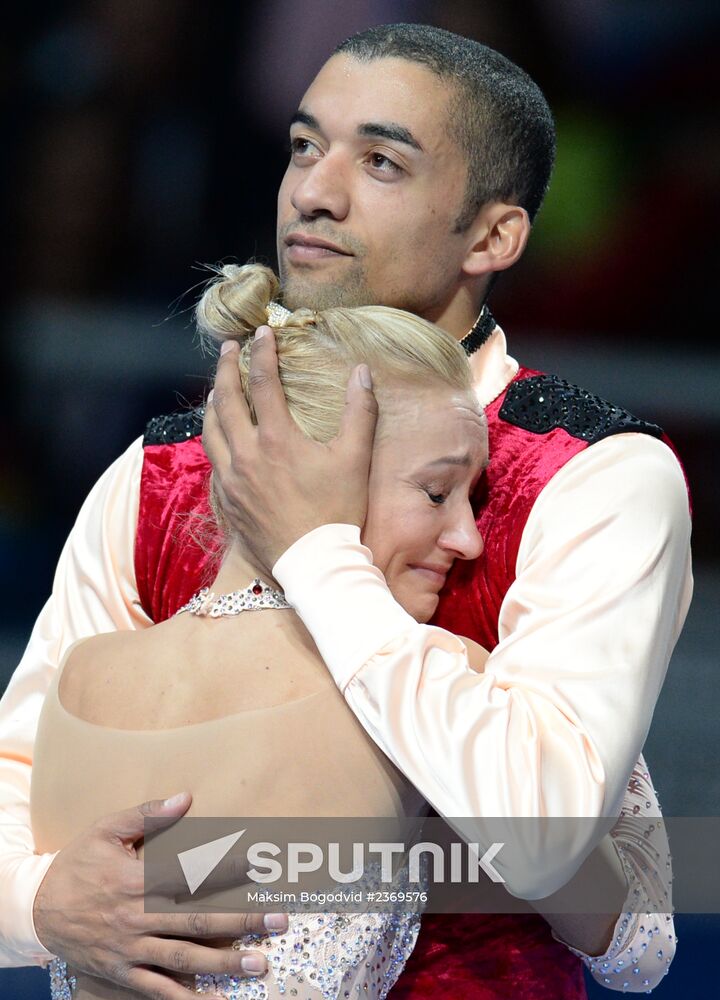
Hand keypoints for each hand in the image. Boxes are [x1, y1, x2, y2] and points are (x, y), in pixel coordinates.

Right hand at [33, 792, 287, 998]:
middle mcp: (138, 917)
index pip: (191, 874)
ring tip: (259, 965)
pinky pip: (156, 990)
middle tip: (279, 923)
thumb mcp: (105, 830)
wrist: (35, 910)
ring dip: (224, 963)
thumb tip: (185, 797)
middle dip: (242, 923)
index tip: (259, 867)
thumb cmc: (76, 864)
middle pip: (198, 921)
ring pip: (184, 959)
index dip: (227, 870)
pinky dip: (185, 998)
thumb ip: (146, 815)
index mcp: (137, 879)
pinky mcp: (121, 973)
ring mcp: (131, 949)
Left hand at [203, 327, 377, 573]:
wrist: (314, 564)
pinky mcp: (226, 501)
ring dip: (213, 403)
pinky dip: (213, 441)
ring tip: (217, 388)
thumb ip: (360, 412)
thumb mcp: (355, 459)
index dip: (262, 353)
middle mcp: (246, 454)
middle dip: (226, 368)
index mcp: (276, 439)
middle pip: (226, 400)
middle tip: (229, 348)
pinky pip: (213, 462)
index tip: (262, 334)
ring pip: (210, 431)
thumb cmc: (338, 512)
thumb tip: (362, 371)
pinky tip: (219, 439)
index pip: (262, 382)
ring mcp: (231, 479)